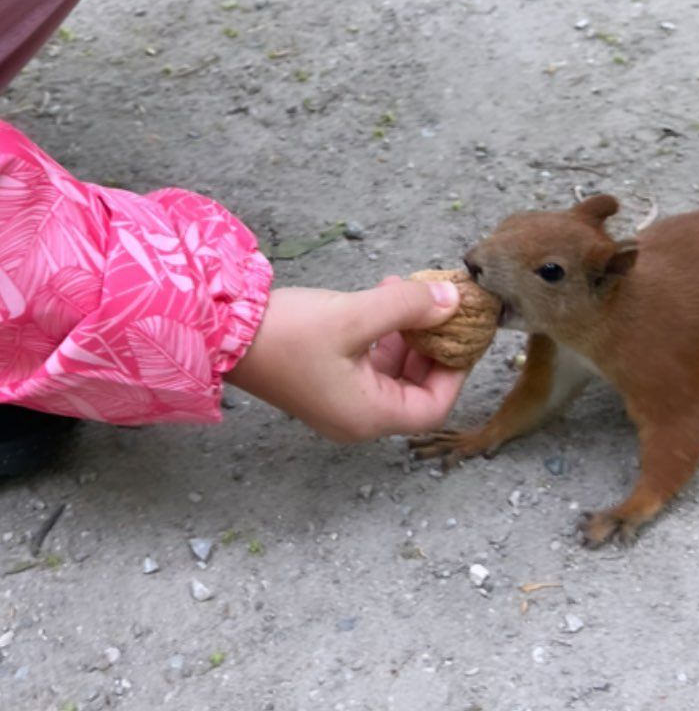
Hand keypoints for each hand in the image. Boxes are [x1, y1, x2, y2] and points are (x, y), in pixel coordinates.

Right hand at [230, 277, 465, 442]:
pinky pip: (369, 364)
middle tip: (439, 306)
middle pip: (415, 390)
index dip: (455, 369)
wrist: (223, 334)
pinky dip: (382, 335)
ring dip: (406, 334)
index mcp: (368, 416)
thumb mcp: (355, 315)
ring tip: (405, 292)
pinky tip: (381, 299)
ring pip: (392, 373)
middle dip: (431, 345)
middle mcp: (356, 418)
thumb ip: (409, 308)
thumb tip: (452, 302)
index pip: (434, 405)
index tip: (463, 331)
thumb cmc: (287, 334)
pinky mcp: (324, 382)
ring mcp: (338, 401)